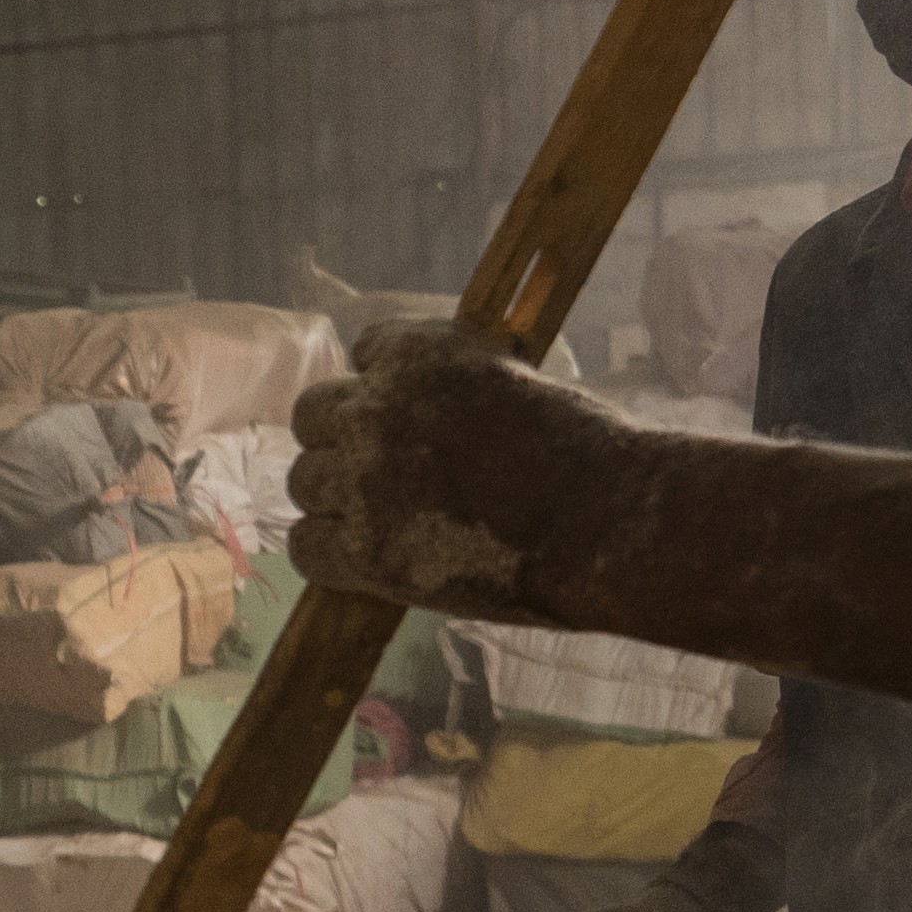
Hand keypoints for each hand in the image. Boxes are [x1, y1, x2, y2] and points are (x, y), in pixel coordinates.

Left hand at [289, 322, 643, 629]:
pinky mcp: (364, 550)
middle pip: (314, 417)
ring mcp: (363, 480)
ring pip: (305, 482)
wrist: (606, 520)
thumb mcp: (514, 383)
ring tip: (389, 522)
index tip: (410, 417)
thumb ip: (454, 393)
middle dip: (345, 441)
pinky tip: (370, 560)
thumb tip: (425, 417)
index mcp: (418, 354)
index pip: (365, 351)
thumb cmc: (586, 454)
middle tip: (387, 475)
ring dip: (338, 499)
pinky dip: (330, 554)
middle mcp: (375, 408)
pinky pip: (307, 546)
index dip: (387, 389)